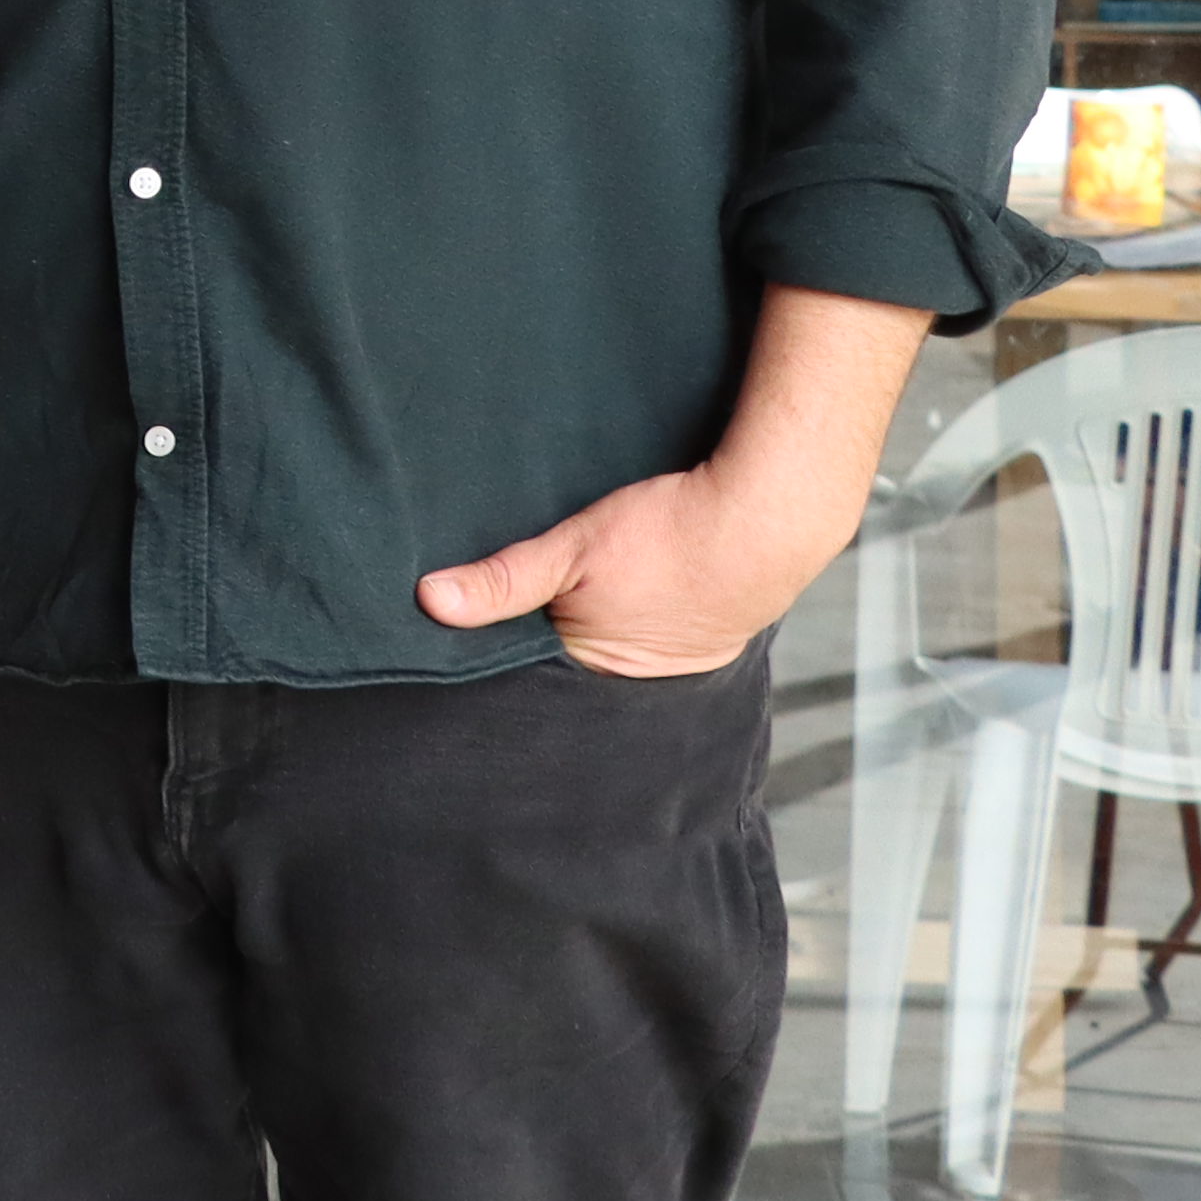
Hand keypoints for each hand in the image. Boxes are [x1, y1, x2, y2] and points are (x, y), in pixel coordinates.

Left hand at [418, 449, 860, 676]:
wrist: (770, 517)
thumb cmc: (674, 534)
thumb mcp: (573, 549)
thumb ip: (503, 579)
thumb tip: (430, 601)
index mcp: (593, 673)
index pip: (525, 672)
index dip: (497, 647)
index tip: (466, 626)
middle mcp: (632, 684)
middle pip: (566, 666)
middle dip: (543, 640)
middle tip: (532, 601)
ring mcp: (672, 667)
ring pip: (607, 651)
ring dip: (590, 626)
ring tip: (585, 594)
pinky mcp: (701, 644)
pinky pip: (649, 640)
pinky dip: (631, 620)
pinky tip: (627, 593)